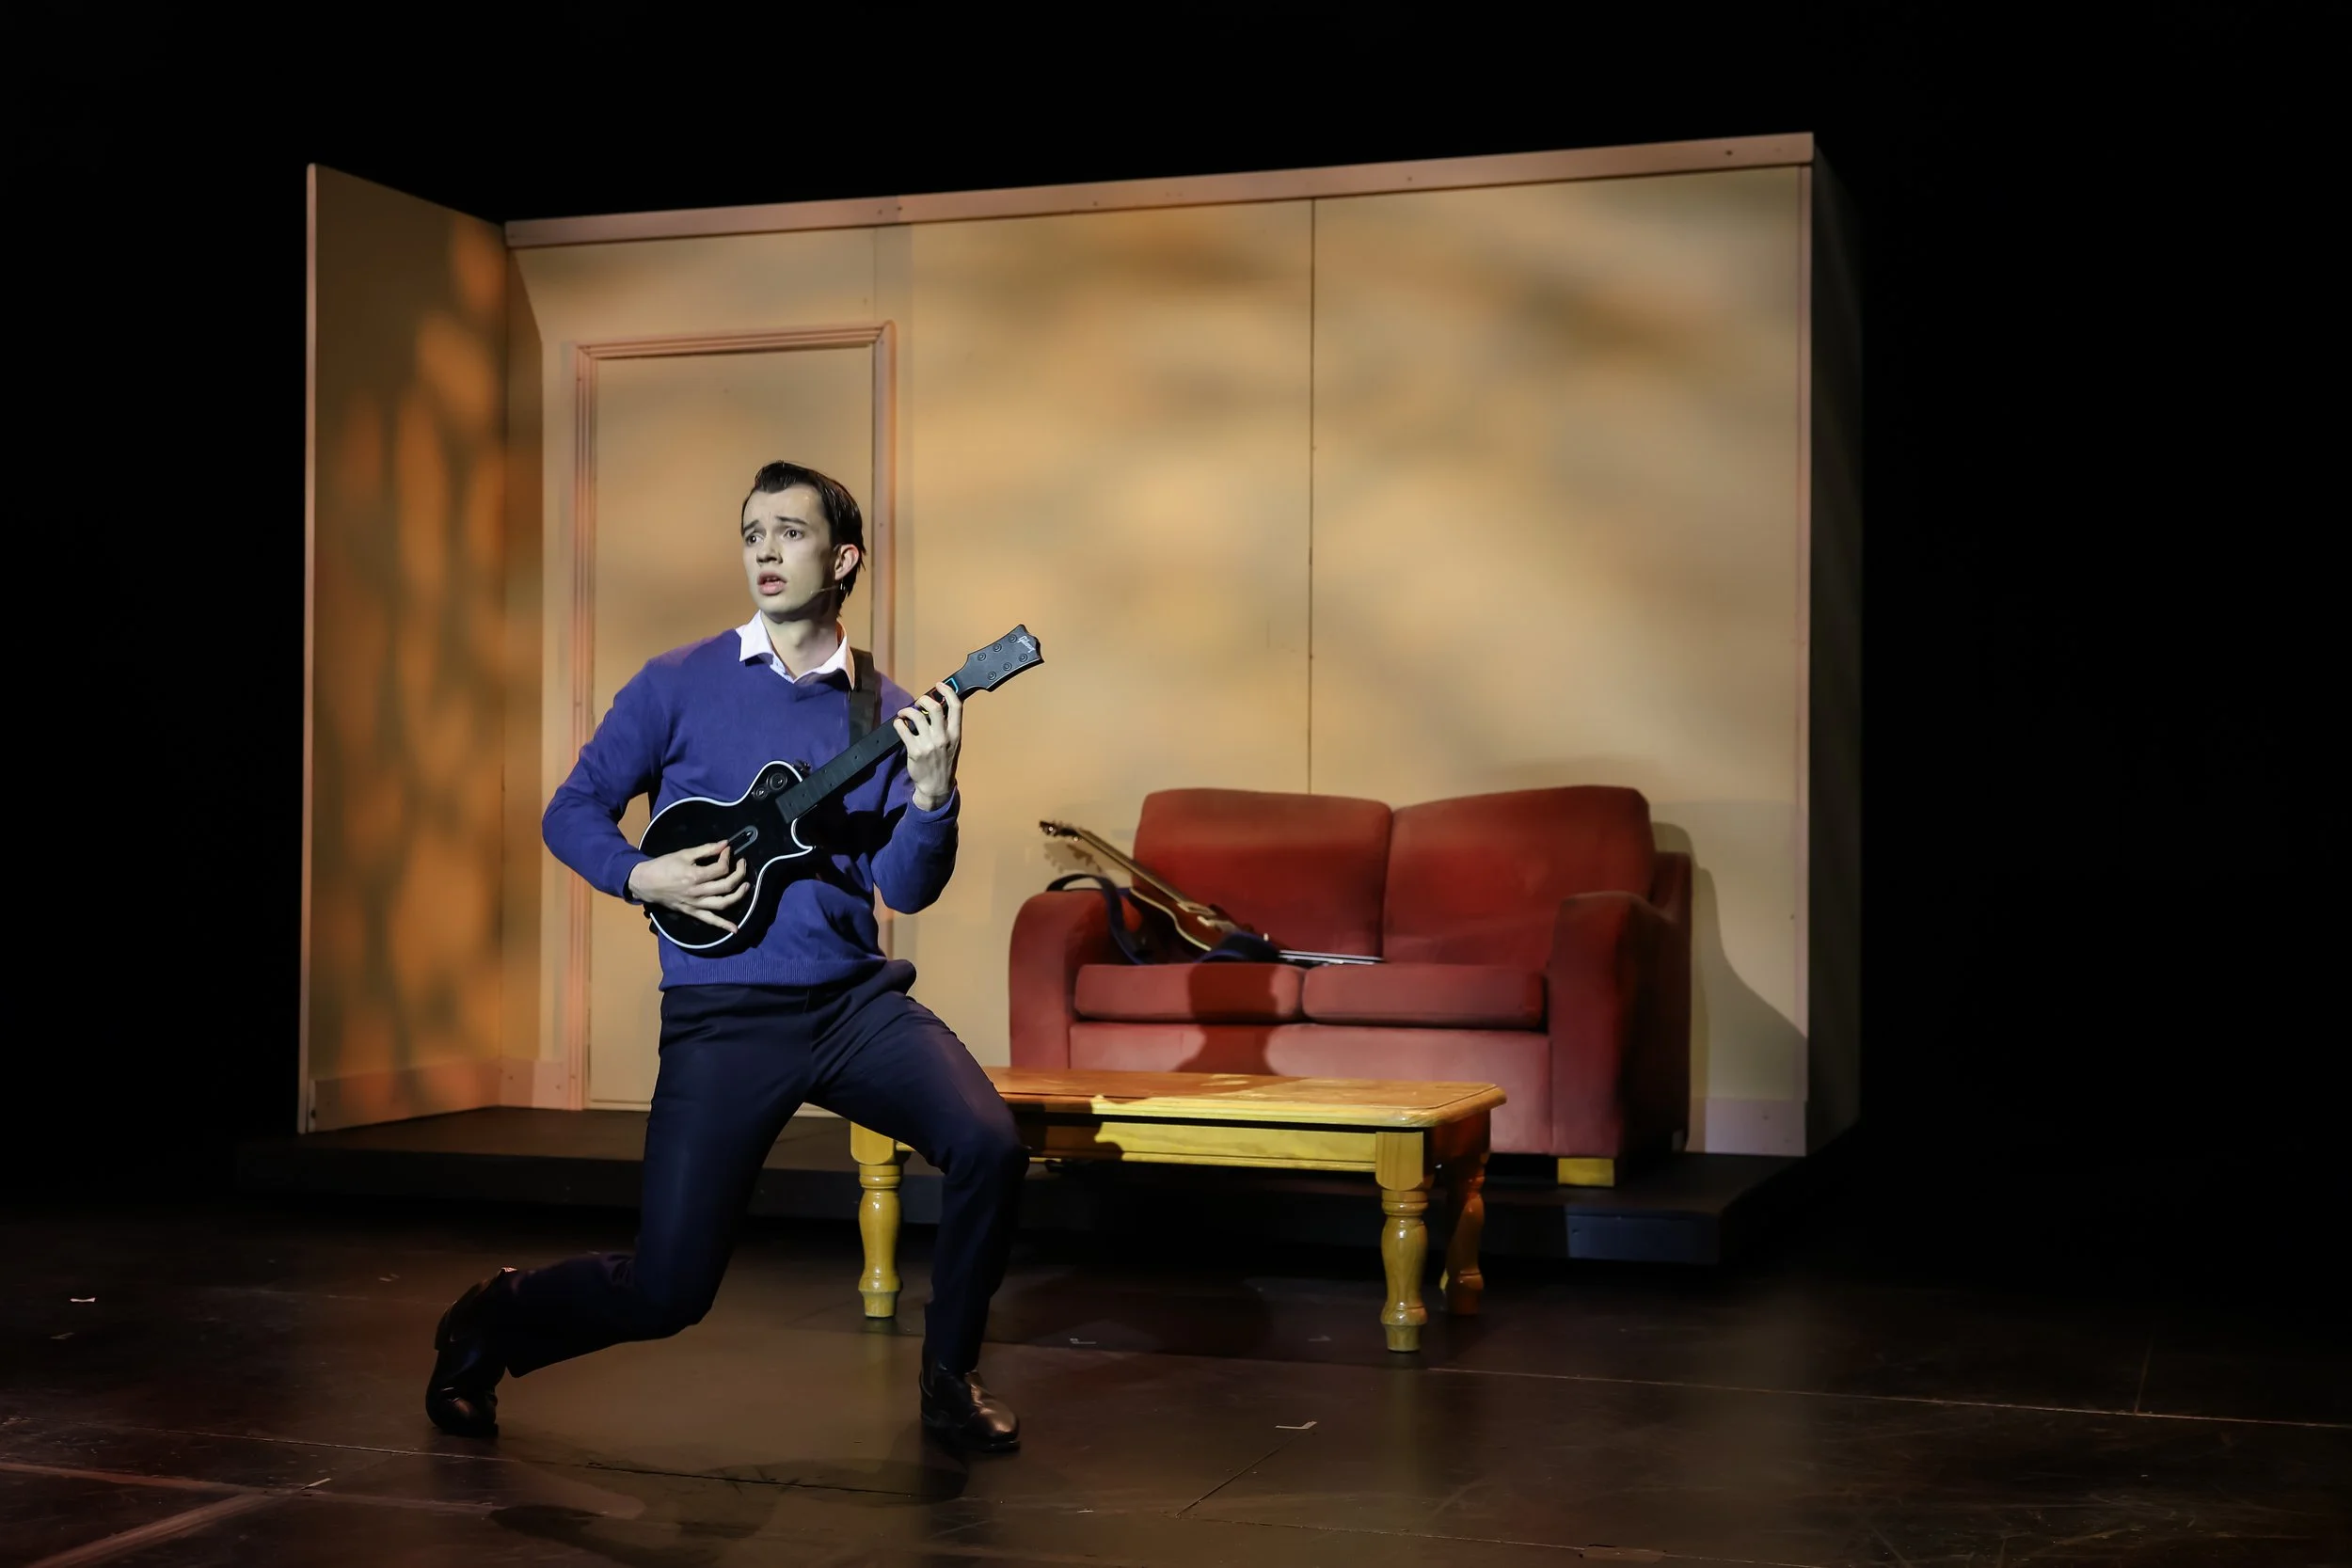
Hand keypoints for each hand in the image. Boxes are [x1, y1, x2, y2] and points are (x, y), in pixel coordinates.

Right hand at [627, 841, 750, 932]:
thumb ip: (706, 849)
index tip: (727, 850)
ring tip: (746, 886)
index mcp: (695, 876)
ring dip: (738, 896)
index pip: (721, 868)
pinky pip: (710, 920)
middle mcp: (698, 892)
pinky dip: (723, 926)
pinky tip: (735, 929)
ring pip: (723, 903)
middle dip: (739, 874)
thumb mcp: (684, 853)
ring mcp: (696, 904)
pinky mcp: (692, 912)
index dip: (727, 857)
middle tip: (742, 865)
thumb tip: (725, 844)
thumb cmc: (663, 866)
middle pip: (726, 885)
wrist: (645, 882)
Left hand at [895, 684, 961, 810]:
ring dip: (907, 710)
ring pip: (916, 716)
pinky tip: (899, 724)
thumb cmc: (944, 763)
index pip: (956, 707)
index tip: (939, 685)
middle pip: (934, 708)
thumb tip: (935, 707)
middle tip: (918, 701)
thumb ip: (947, 727)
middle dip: (923, 699)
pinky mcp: (915, 751)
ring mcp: (929, 744)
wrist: (936, 786)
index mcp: (955, 734)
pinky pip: (903, 729)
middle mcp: (943, 738)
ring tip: (904, 713)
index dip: (948, 691)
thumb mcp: (953, 744)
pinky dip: (899, 723)